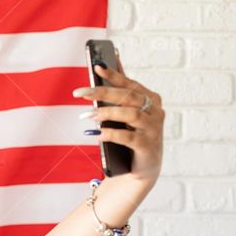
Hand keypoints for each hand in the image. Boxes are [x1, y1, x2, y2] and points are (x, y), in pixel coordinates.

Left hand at [75, 54, 163, 185]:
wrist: (140, 168)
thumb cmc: (131, 136)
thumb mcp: (124, 116)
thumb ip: (117, 97)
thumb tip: (101, 71)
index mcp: (151, 100)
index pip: (130, 84)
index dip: (114, 75)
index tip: (97, 67)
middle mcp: (155, 112)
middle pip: (129, 97)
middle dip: (102, 92)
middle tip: (80, 93)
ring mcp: (154, 129)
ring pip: (130, 114)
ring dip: (106, 113)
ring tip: (87, 115)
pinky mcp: (148, 147)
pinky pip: (128, 138)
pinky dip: (111, 134)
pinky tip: (97, 133)